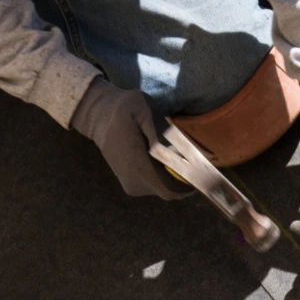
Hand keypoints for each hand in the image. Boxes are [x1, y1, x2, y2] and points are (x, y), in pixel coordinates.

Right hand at [70, 78, 190, 199]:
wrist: (98, 117)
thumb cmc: (123, 109)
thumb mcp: (143, 109)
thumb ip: (161, 131)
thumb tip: (178, 152)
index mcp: (138, 165)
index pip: (169, 190)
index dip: (188, 187)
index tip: (202, 175)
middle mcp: (134, 182)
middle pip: (169, 191)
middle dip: (183, 179)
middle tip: (194, 161)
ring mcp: (131, 186)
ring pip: (162, 189)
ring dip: (173, 177)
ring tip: (177, 157)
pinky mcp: (131, 185)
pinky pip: (154, 186)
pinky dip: (163, 177)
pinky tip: (164, 160)